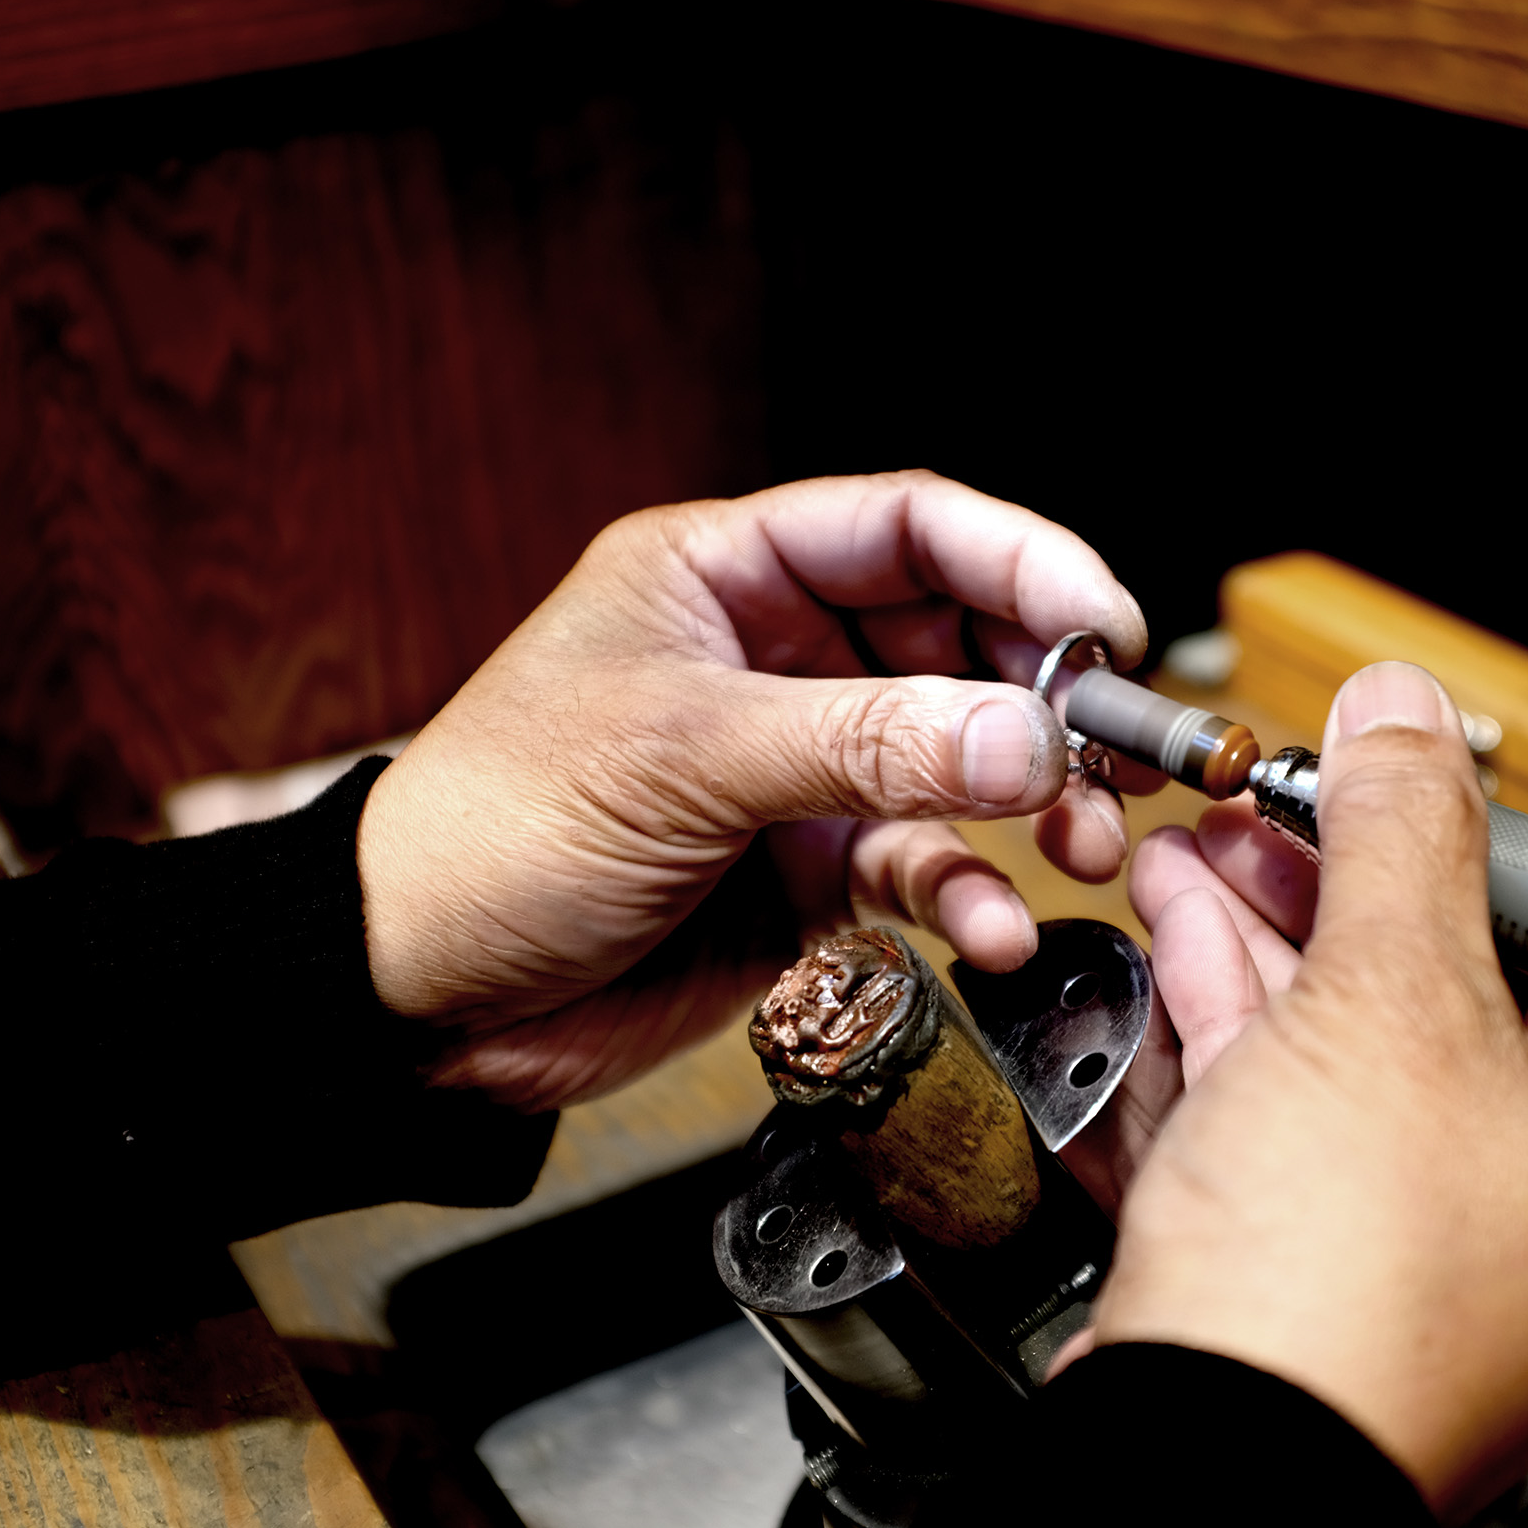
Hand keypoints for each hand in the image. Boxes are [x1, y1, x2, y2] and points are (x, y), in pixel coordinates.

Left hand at [356, 471, 1148, 1110]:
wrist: (414, 998)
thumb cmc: (493, 833)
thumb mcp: (684, 758)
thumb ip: (865, 743)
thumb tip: (1029, 734)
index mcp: (726, 577)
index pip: (909, 529)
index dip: (1019, 562)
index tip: (1102, 625)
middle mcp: (774, 660)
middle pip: (958, 645)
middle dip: (1043, 698)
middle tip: (1112, 752)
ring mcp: (796, 770)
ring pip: (957, 763)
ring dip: (1026, 805)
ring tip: (1073, 844)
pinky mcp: (805, 872)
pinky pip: (922, 866)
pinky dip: (967, 896)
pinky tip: (985, 929)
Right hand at [1086, 661, 1527, 1521]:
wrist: (1213, 1464)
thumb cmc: (1350, 1278)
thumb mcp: (1390, 990)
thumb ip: (1403, 828)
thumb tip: (1405, 713)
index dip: (1459, 844)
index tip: (1374, 778)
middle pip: (1459, 994)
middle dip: (1334, 886)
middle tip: (1270, 805)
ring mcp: (1466, 1264)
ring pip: (1371, 1062)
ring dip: (1272, 946)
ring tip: (1201, 851)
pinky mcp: (1355, 1289)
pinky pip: (1317, 1133)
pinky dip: (1252, 1037)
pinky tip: (1187, 945)